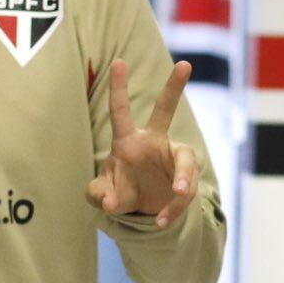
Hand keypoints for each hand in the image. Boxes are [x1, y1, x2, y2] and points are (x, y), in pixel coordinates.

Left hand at [86, 59, 199, 229]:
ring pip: (184, 164)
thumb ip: (98, 195)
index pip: (120, 111)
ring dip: (182, 182)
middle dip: (174, 88)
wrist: (143, 211)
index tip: (118, 62)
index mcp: (128, 141)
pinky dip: (173, 209)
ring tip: (176, 200)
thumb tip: (110, 202)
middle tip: (184, 64)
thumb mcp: (102, 193)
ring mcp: (172, 159)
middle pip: (164, 111)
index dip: (118, 88)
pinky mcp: (185, 179)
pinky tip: (162, 220)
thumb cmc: (119, 191)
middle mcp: (153, 142)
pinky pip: (183, 193)